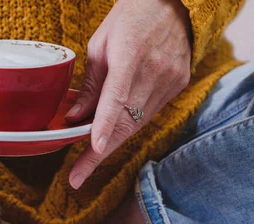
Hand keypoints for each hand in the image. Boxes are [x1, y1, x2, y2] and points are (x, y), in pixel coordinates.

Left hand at [65, 0, 191, 188]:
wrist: (175, 3)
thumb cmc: (131, 17)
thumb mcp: (100, 44)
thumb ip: (90, 84)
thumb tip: (74, 118)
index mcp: (130, 55)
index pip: (116, 98)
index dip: (103, 126)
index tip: (93, 150)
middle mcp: (154, 71)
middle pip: (126, 122)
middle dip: (99, 152)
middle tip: (77, 176)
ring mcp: (171, 80)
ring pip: (137, 123)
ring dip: (111, 141)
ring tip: (87, 157)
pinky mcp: (179, 85)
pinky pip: (149, 114)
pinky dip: (129, 125)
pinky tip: (112, 131)